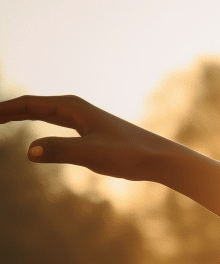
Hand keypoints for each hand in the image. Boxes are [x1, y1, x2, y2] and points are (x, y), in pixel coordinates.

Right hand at [0, 95, 176, 181]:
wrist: (159, 158)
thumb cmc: (129, 155)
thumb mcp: (92, 154)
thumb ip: (61, 151)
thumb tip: (29, 151)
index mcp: (72, 107)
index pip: (27, 105)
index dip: (3, 111)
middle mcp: (75, 108)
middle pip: (31, 105)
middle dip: (7, 111)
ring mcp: (82, 118)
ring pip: (42, 113)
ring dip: (19, 115)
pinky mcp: (89, 131)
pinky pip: (54, 123)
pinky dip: (36, 124)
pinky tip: (31, 134)